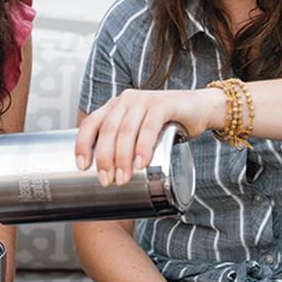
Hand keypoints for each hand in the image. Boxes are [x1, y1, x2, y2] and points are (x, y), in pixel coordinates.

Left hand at [76, 88, 218, 184]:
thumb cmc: (165, 125)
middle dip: (104, 158)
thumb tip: (108, 178)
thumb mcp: (139, 131)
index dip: (83, 144)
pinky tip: (141, 163)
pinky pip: (149, 127)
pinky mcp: (163, 104)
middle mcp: (125, 100)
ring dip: (122, 157)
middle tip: (107, 181)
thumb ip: (125, 144)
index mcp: (114, 106)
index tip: (82, 167)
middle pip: (108, 130)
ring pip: (126, 131)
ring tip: (123, 178)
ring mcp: (144, 100)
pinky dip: (143, 146)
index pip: (91, 123)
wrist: (198, 108)